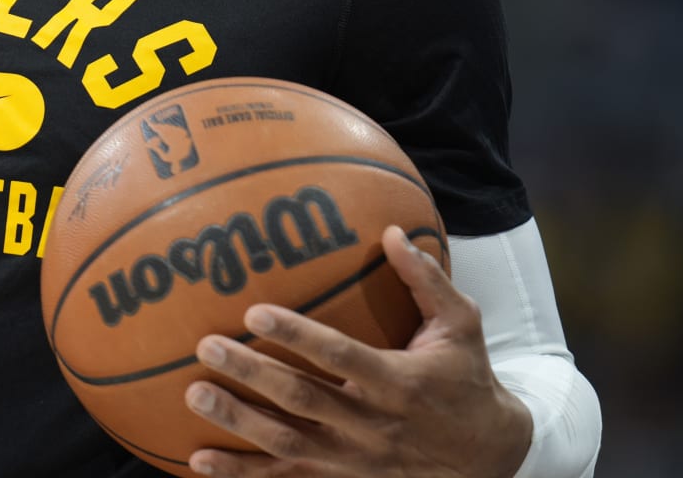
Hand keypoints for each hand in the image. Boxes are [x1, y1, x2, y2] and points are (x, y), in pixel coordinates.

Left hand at [183, 226, 532, 476]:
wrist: (488, 458)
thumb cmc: (466, 380)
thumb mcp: (461, 326)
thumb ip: (426, 279)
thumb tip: (393, 230)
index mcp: (397, 381)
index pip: (340, 356)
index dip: (297, 336)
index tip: (254, 311)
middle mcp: (372, 424)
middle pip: (303, 400)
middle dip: (252, 374)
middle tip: (208, 347)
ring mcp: (355, 460)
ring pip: (288, 444)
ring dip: (238, 423)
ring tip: (194, 396)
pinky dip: (243, 473)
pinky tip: (200, 460)